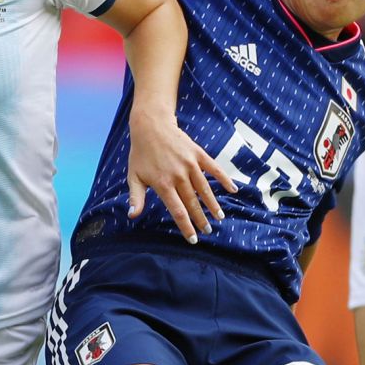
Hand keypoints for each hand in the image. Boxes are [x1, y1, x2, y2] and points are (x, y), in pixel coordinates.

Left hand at [126, 109, 237, 242]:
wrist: (151, 126)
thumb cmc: (141, 154)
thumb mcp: (133, 176)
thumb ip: (136, 197)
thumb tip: (133, 215)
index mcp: (163, 184)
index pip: (177, 210)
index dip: (186, 226)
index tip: (193, 239)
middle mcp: (178, 175)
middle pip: (193, 203)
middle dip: (201, 219)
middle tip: (209, 231)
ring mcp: (190, 164)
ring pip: (204, 189)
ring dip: (213, 204)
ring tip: (219, 217)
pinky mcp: (198, 154)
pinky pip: (214, 168)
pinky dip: (224, 179)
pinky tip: (232, 189)